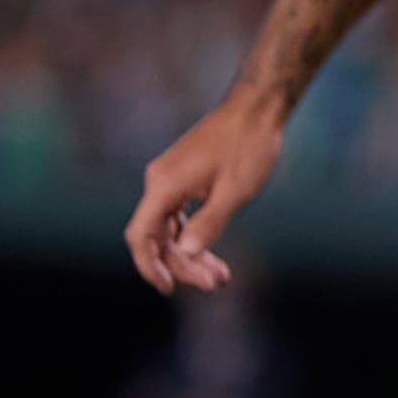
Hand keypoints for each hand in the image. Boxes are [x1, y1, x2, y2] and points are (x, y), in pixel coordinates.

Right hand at [126, 97, 287, 293]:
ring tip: (219, 277)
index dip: (149, 265)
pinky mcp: (182, 179)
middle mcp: (159, 182)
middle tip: (214, 284)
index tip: (168, 287)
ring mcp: (169, 180)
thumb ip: (209, 223)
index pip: (141, 234)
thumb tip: (186, 253)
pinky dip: (194, 236)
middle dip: (183, 264)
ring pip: (170, 229)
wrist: (257, 110)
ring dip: (191, 255)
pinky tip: (211, 256)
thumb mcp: (235, 191)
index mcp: (164, 185)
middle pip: (158, 236)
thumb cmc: (249, 146)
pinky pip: (179, 216)